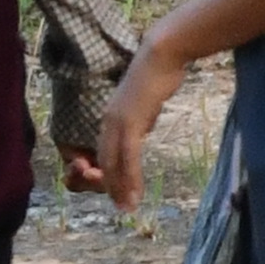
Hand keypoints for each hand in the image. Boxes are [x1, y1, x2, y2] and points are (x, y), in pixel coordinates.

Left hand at [70, 65, 169, 209]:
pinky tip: (135, 194)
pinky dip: (131, 179)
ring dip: (120, 189)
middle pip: (104, 162)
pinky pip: (128, 158)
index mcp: (110, 117)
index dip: (109, 174)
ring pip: (113, 165)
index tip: (119, 191)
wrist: (161, 55)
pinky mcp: (131, 123)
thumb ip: (140, 118)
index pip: (104, 152)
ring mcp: (117, 122)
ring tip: (127, 208)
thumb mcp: (146, 102)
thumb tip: (143, 128)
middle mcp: (108, 122)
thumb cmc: (158, 74)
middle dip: (111, 188)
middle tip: (122, 207)